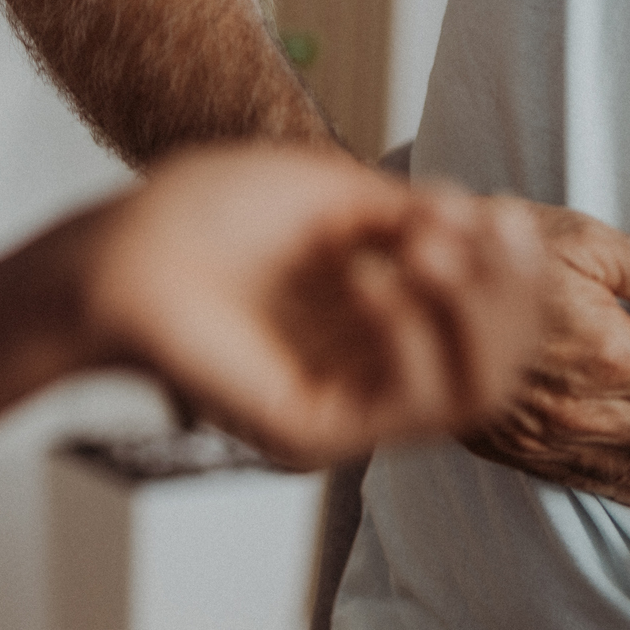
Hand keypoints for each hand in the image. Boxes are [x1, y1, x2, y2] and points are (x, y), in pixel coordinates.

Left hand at [0, 146, 547, 477]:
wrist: (115, 253)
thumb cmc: (203, 214)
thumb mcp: (332, 193)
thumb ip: (414, 215)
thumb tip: (486, 226)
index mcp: (385, 316)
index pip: (491, 319)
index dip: (514, 272)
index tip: (503, 213)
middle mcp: (378, 371)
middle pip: (499, 360)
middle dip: (507, 293)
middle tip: (482, 230)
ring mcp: (351, 408)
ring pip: (473, 390)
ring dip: (469, 312)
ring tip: (422, 250)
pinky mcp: (318, 436)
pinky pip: (410, 407)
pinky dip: (408, 336)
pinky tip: (372, 282)